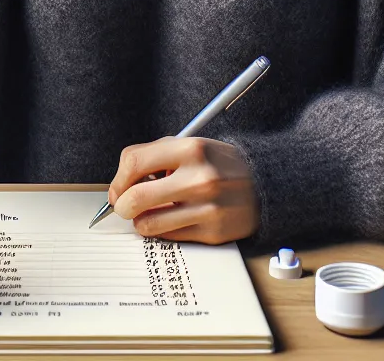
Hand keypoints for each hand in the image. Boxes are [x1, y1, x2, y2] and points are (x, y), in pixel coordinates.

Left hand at [106, 136, 257, 244]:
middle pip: (136, 198)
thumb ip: (155, 156)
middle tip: (124, 206)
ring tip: (149, 213)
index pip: (134, 162)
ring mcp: (206, 208)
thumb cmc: (220, 165)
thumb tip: (121, 184)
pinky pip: (167, 237)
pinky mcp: (211, 232)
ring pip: (147, 224)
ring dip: (140, 221)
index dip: (118, 180)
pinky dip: (161, 230)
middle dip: (121, 206)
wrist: (265, 185)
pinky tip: (172, 219)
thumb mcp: (192, 146)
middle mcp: (199, 178)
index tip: (118, 189)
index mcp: (191, 149)